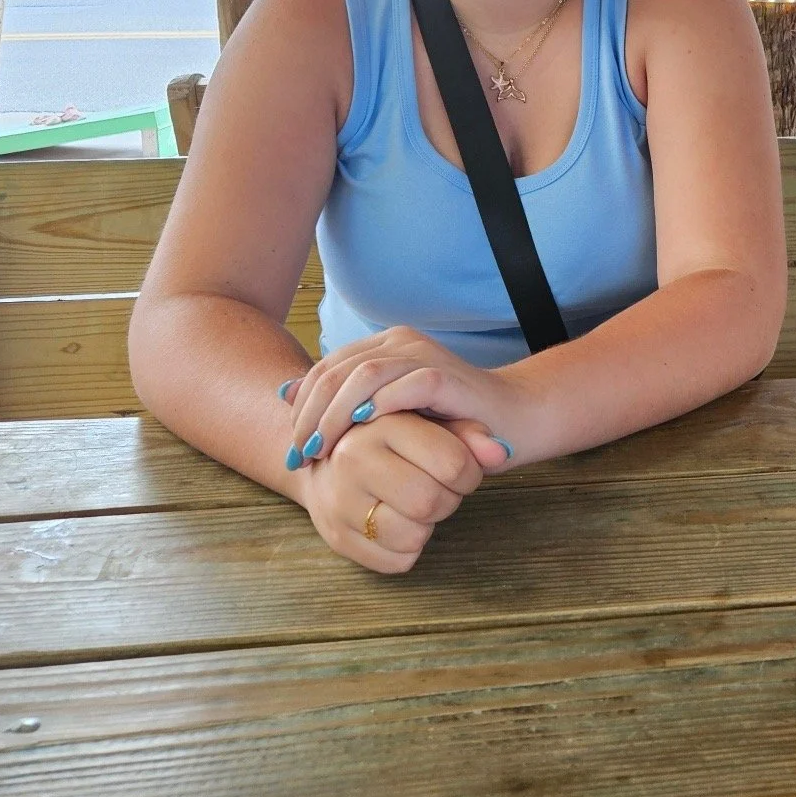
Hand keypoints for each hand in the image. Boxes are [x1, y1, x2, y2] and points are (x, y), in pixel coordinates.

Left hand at [283, 325, 517, 471]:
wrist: (511, 420)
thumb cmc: (448, 422)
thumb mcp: (388, 411)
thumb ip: (343, 400)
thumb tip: (284, 393)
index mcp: (383, 346)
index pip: (325, 368)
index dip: (301, 406)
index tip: (292, 446)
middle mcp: (400, 343)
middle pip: (337, 370)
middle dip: (311, 414)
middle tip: (301, 453)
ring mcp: (424, 356)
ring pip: (364, 375)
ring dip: (336, 414)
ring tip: (323, 448)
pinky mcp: (447, 377)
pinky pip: (408, 385)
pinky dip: (382, 406)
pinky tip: (365, 430)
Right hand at [299, 408, 488, 573]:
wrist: (324, 456)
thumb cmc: (391, 437)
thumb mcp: (429, 421)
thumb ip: (469, 433)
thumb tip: (502, 453)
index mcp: (381, 424)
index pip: (452, 463)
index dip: (470, 473)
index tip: (461, 470)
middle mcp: (352, 460)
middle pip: (431, 502)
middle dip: (448, 499)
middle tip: (439, 488)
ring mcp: (338, 501)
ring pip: (413, 537)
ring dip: (428, 526)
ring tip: (417, 504)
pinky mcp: (337, 538)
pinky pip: (396, 562)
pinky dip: (408, 549)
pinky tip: (398, 522)